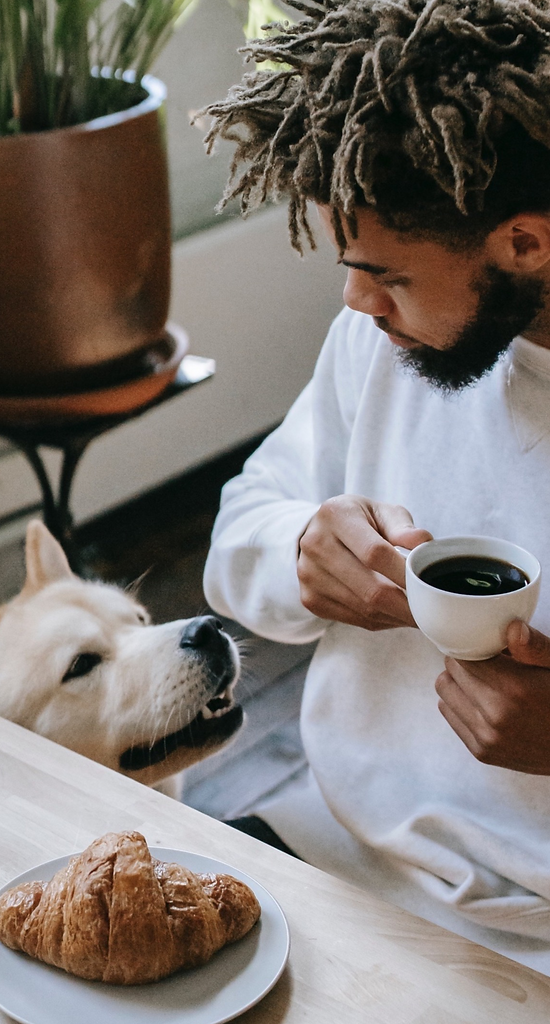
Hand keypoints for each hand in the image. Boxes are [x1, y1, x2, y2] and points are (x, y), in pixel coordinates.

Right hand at [297, 495, 431, 629]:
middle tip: (433, 610)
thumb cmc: (360, 521)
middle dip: (407, 605)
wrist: (321, 533)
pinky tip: (396, 614)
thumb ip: (403, 527)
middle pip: (371, 589)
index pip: (375, 553)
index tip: (429, 586)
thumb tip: (424, 544)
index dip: (405, 574)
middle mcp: (315, 545)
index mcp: (335, 515)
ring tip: (419, 613)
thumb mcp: (382, 512)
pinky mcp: (310, 599)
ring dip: (397, 616)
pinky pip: (355, 619)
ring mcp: (309, 575)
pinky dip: (382, 621)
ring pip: (365, 609)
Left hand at [436, 620, 549, 773]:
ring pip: (445, 691)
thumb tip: (512, 628)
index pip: (463, 656)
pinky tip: (483, 702)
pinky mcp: (482, 752)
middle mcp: (496, 715)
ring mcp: (487, 737)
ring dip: (459, 683)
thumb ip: (536, 648)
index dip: (473, 647)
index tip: (485, 648)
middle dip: (466, 663)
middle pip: (450, 671)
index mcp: (514, 689)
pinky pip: (449, 715)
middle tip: (487, 664)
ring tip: (483, 682)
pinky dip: (460, 704)